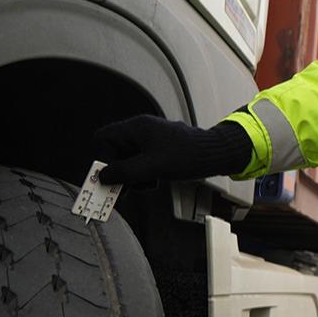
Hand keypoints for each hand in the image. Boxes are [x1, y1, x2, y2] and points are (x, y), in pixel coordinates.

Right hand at [92, 115, 251, 185]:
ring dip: (134, 175)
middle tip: (125, 188)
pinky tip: (155, 181)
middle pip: (116, 152)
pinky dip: (145, 174)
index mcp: (137, 128)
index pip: (104, 138)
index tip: (111, 175)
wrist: (214, 154)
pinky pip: (143, 162)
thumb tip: (103, 177)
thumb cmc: (186, 156)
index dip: (104, 157)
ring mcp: (152, 140)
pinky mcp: (160, 150)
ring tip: (148, 183)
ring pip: (129, 160)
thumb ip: (124, 172)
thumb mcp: (151, 167)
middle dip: (121, 171)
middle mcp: (142, 131)